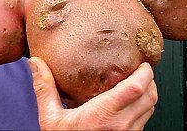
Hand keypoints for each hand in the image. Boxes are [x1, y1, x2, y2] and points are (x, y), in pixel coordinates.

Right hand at [28, 57, 157, 129]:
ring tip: (137, 82)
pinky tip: (130, 102)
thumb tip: (35, 63)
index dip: (144, 73)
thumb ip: (44, 88)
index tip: (140, 62)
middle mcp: (121, 125)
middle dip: (150, 79)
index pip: (136, 88)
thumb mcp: (50, 118)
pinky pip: (144, 120)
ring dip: (148, 93)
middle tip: (140, 68)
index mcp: (104, 115)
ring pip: (151, 108)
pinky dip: (143, 107)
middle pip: (150, 96)